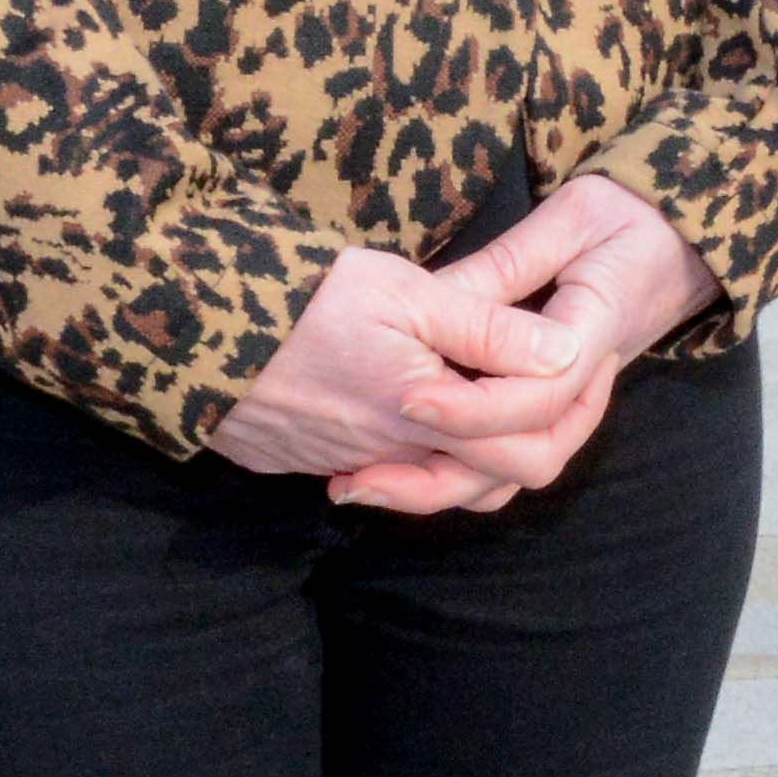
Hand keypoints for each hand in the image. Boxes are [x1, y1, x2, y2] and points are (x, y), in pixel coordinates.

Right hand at [209, 243, 582, 511]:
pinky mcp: (302, 461)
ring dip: (463, 453)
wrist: (188, 325)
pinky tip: (405, 404)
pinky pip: (374, 473)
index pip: (528, 454)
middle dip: (527, 442)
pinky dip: (404, 452)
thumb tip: (565, 352)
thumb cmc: (302, 298)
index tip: (590, 368)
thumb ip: (488, 329)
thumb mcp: (406, 293)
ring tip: (485, 398)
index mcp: (425, 419)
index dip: (572, 416)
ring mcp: (342, 465)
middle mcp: (390, 458)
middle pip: (485, 483)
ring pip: (430, 483)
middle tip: (552, 392)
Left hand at [348, 171, 718, 509]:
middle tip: (370, 462)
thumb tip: (436, 300)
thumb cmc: (629, 217)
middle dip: (449, 464)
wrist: (682, 241)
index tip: (407, 396)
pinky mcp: (555, 409)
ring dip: (442, 484)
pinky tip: (393, 463)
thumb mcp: (573, 217)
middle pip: (529, 457)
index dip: (471, 406)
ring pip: (517, 472)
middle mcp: (590, 384)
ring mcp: (577, 404)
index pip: (539, 394)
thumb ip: (507, 266)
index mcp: (597, 332)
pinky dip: (454, 473)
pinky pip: (509, 461)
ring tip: (362, 480)